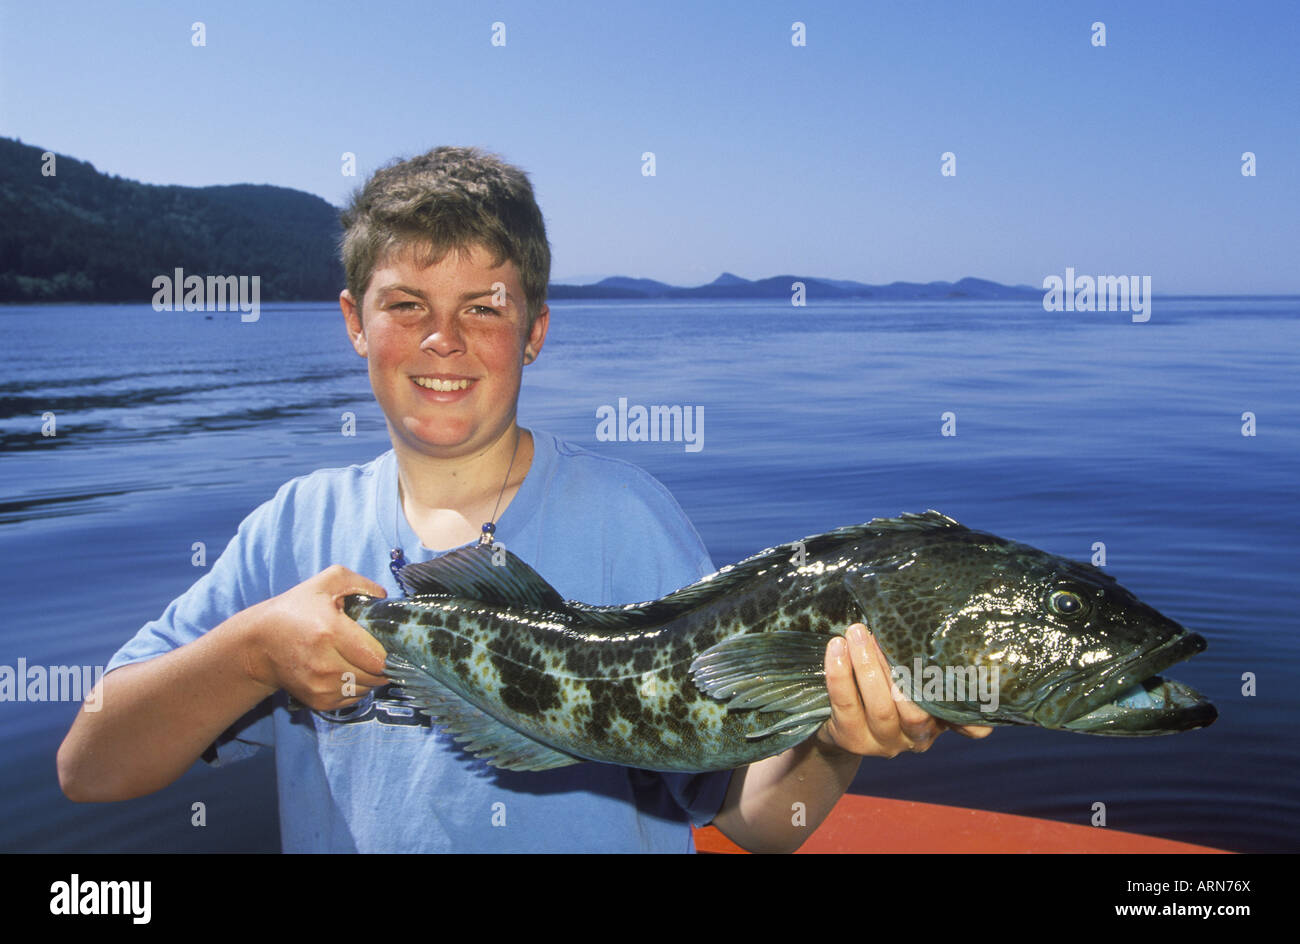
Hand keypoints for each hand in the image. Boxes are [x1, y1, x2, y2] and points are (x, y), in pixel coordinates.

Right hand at [240, 565, 389, 710]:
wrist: (259, 643)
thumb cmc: (296, 610)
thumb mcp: (327, 582)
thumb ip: (361, 584)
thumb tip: (385, 598)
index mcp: (330, 633)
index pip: (378, 657)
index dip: (390, 651)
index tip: (389, 642)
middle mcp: (325, 665)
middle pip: (376, 676)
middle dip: (382, 663)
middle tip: (374, 649)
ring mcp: (320, 687)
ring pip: (367, 688)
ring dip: (370, 676)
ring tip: (359, 658)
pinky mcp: (317, 702)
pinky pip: (353, 699)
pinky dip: (357, 687)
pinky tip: (347, 670)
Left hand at [814, 623, 991, 757]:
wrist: (840, 724)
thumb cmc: (885, 688)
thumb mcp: (916, 683)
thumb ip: (936, 670)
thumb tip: (966, 647)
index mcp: (941, 721)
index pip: (968, 724)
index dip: (972, 711)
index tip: (969, 674)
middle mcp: (918, 738)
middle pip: (915, 711)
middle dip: (899, 668)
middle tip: (882, 631)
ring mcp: (884, 743)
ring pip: (880, 708)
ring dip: (867, 665)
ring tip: (857, 632)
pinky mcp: (852, 740)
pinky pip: (845, 705)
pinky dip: (839, 673)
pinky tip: (837, 647)